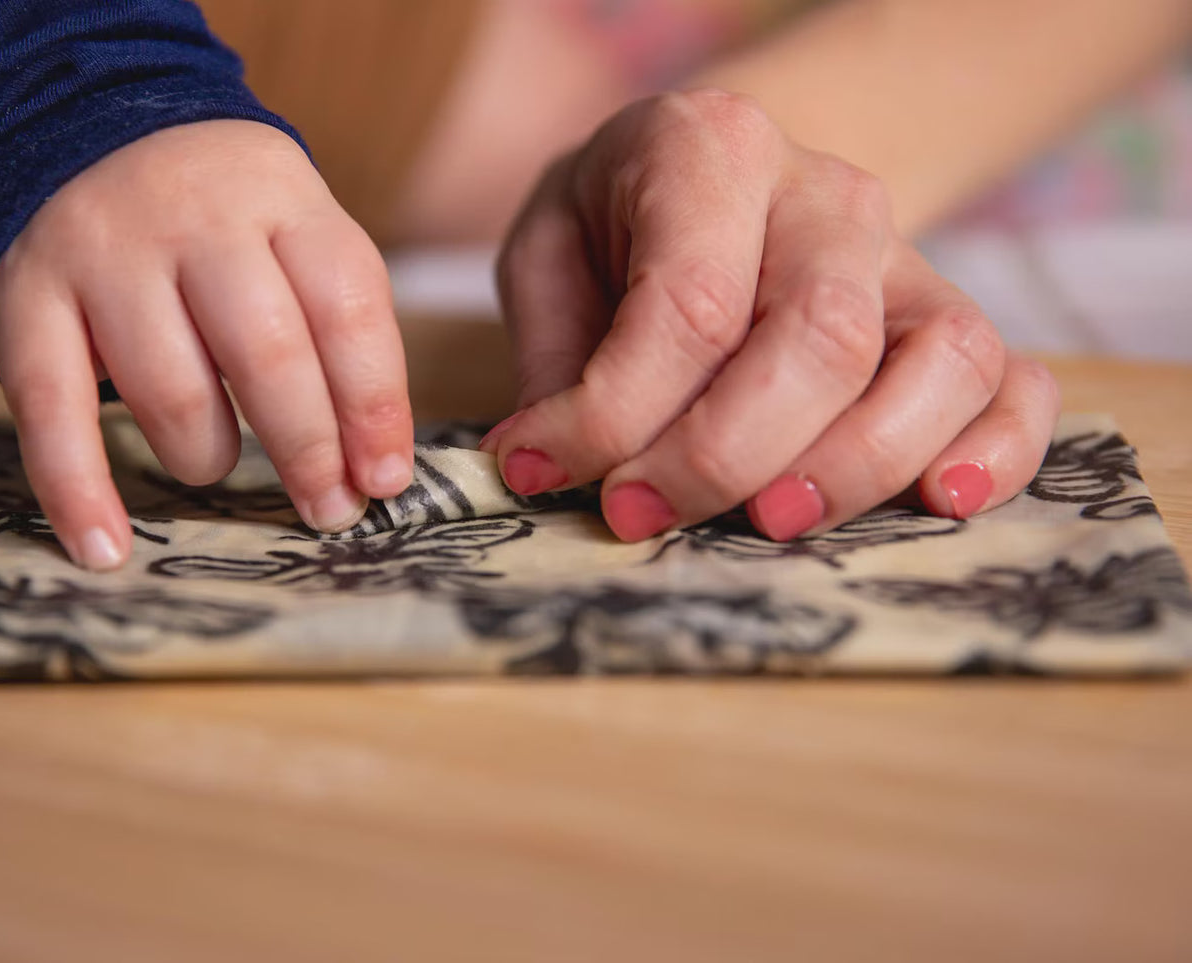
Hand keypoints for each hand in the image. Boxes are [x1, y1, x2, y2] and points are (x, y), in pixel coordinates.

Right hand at [0, 120, 412, 569]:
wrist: (81, 135)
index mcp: (280, 198)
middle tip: (328, 509)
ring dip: (206, 458)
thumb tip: (375, 469)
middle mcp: (194, 219)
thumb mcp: (295, 236)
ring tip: (217, 466)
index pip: (346, 306)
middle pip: (266, 352)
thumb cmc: (222, 223)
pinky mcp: (26, 301)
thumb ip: (338, 333)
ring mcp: (104, 256)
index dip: (374, 404)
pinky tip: (106, 550)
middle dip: (307, 449)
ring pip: (170, 391)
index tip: (385, 479)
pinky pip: (53, 412)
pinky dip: (79, 492)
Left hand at [486, 89, 1058, 540]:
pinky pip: (1015, 385)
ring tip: (767, 523)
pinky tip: (937, 504)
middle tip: (638, 515)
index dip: (616, 410)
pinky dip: (996, 453)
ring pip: (939, 363)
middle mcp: (830, 198)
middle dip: (722, 454)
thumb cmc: (614, 226)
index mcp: (714, 151)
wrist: (705, 176)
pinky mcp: (950, 321)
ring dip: (854, 466)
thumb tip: (549, 466)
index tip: (545, 468)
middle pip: (820, 339)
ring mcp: (907, 259)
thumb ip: (551, 356)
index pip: (690, 302)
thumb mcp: (548, 255)